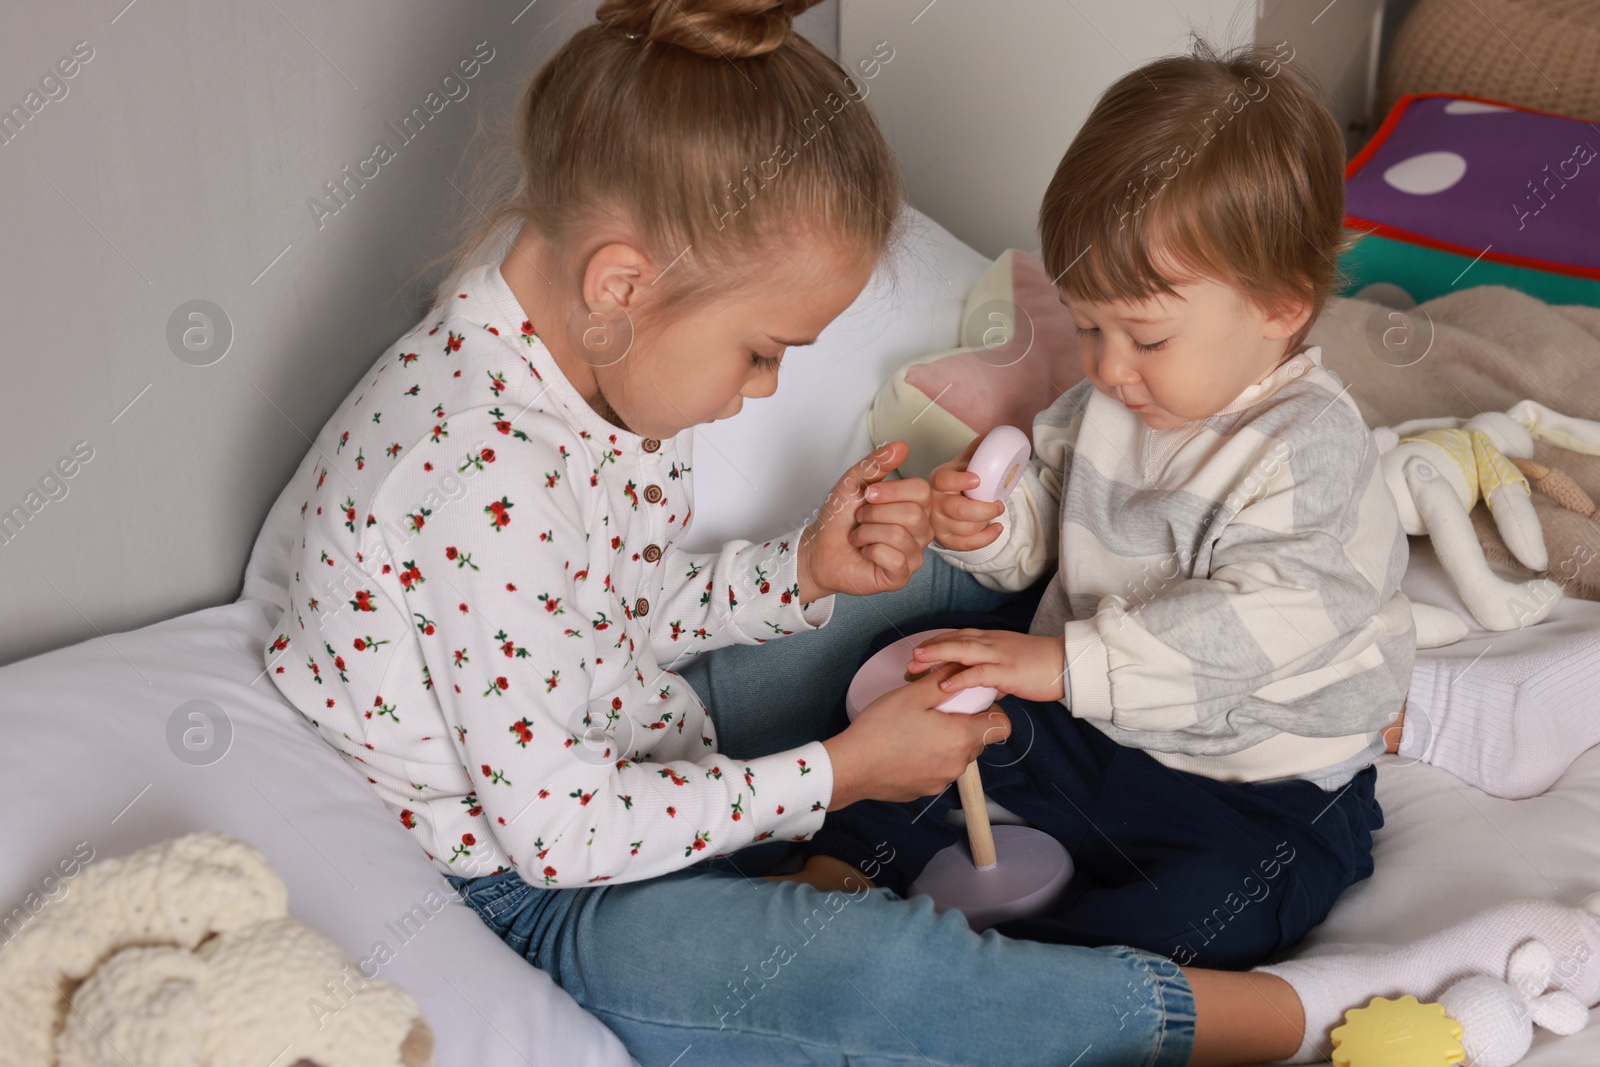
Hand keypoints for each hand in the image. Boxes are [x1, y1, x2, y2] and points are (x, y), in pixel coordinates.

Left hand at [797, 441, 932, 601]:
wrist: (819, 547)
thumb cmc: (840, 518)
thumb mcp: (854, 483)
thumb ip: (877, 464)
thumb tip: (901, 446)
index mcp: (914, 506)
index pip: (922, 490)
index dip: (892, 491)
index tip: (868, 495)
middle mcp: (920, 530)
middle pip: (913, 514)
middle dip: (875, 514)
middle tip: (861, 519)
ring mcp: (913, 555)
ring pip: (900, 535)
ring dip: (868, 533)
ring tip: (860, 536)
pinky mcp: (900, 576)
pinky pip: (894, 559)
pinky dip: (870, 551)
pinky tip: (865, 553)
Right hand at [822, 669, 1010, 807]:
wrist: (852, 767)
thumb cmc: (880, 730)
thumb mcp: (913, 695)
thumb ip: (943, 680)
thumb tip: (961, 668)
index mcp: (961, 737)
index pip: (1001, 726)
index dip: (992, 711)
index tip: (973, 703)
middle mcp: (957, 763)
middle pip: (978, 740)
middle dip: (964, 723)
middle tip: (936, 711)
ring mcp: (942, 781)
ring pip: (957, 755)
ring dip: (946, 741)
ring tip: (917, 729)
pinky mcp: (926, 790)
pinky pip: (938, 770)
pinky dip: (929, 758)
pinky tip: (906, 748)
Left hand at [909, 628, 1065, 701]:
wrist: (1068, 664)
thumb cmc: (1041, 666)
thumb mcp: (1011, 665)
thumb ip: (993, 673)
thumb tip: (981, 690)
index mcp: (991, 640)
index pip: (957, 637)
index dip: (936, 644)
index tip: (918, 652)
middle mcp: (991, 643)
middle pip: (953, 641)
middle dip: (929, 649)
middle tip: (909, 659)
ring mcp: (998, 655)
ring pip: (962, 650)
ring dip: (937, 655)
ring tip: (917, 663)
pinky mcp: (1007, 671)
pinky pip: (979, 673)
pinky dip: (960, 678)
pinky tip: (945, 685)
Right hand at [929, 436, 1005, 551]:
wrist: (942, 502)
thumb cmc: (956, 482)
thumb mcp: (962, 464)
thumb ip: (976, 450)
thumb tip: (992, 435)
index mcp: (938, 479)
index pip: (944, 480)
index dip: (960, 481)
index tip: (978, 480)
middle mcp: (933, 503)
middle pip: (959, 510)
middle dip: (984, 510)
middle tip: (999, 504)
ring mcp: (937, 523)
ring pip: (965, 528)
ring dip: (986, 521)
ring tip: (995, 513)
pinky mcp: (945, 539)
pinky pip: (966, 545)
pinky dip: (986, 538)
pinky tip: (997, 529)